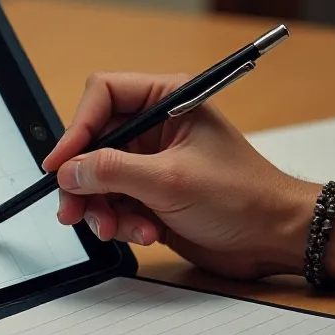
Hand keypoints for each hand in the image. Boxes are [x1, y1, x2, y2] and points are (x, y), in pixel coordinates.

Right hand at [42, 72, 317, 278]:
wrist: (274, 238)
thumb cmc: (244, 197)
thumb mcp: (170, 181)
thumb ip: (113, 172)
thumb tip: (69, 170)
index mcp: (168, 100)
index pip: (103, 96)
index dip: (76, 128)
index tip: (60, 163)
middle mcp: (156, 128)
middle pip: (93, 142)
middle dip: (83, 179)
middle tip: (72, 208)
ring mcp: (151, 163)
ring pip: (97, 178)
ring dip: (101, 208)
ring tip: (116, 228)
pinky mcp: (150, 194)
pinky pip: (113, 204)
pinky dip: (119, 222)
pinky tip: (143, 233)